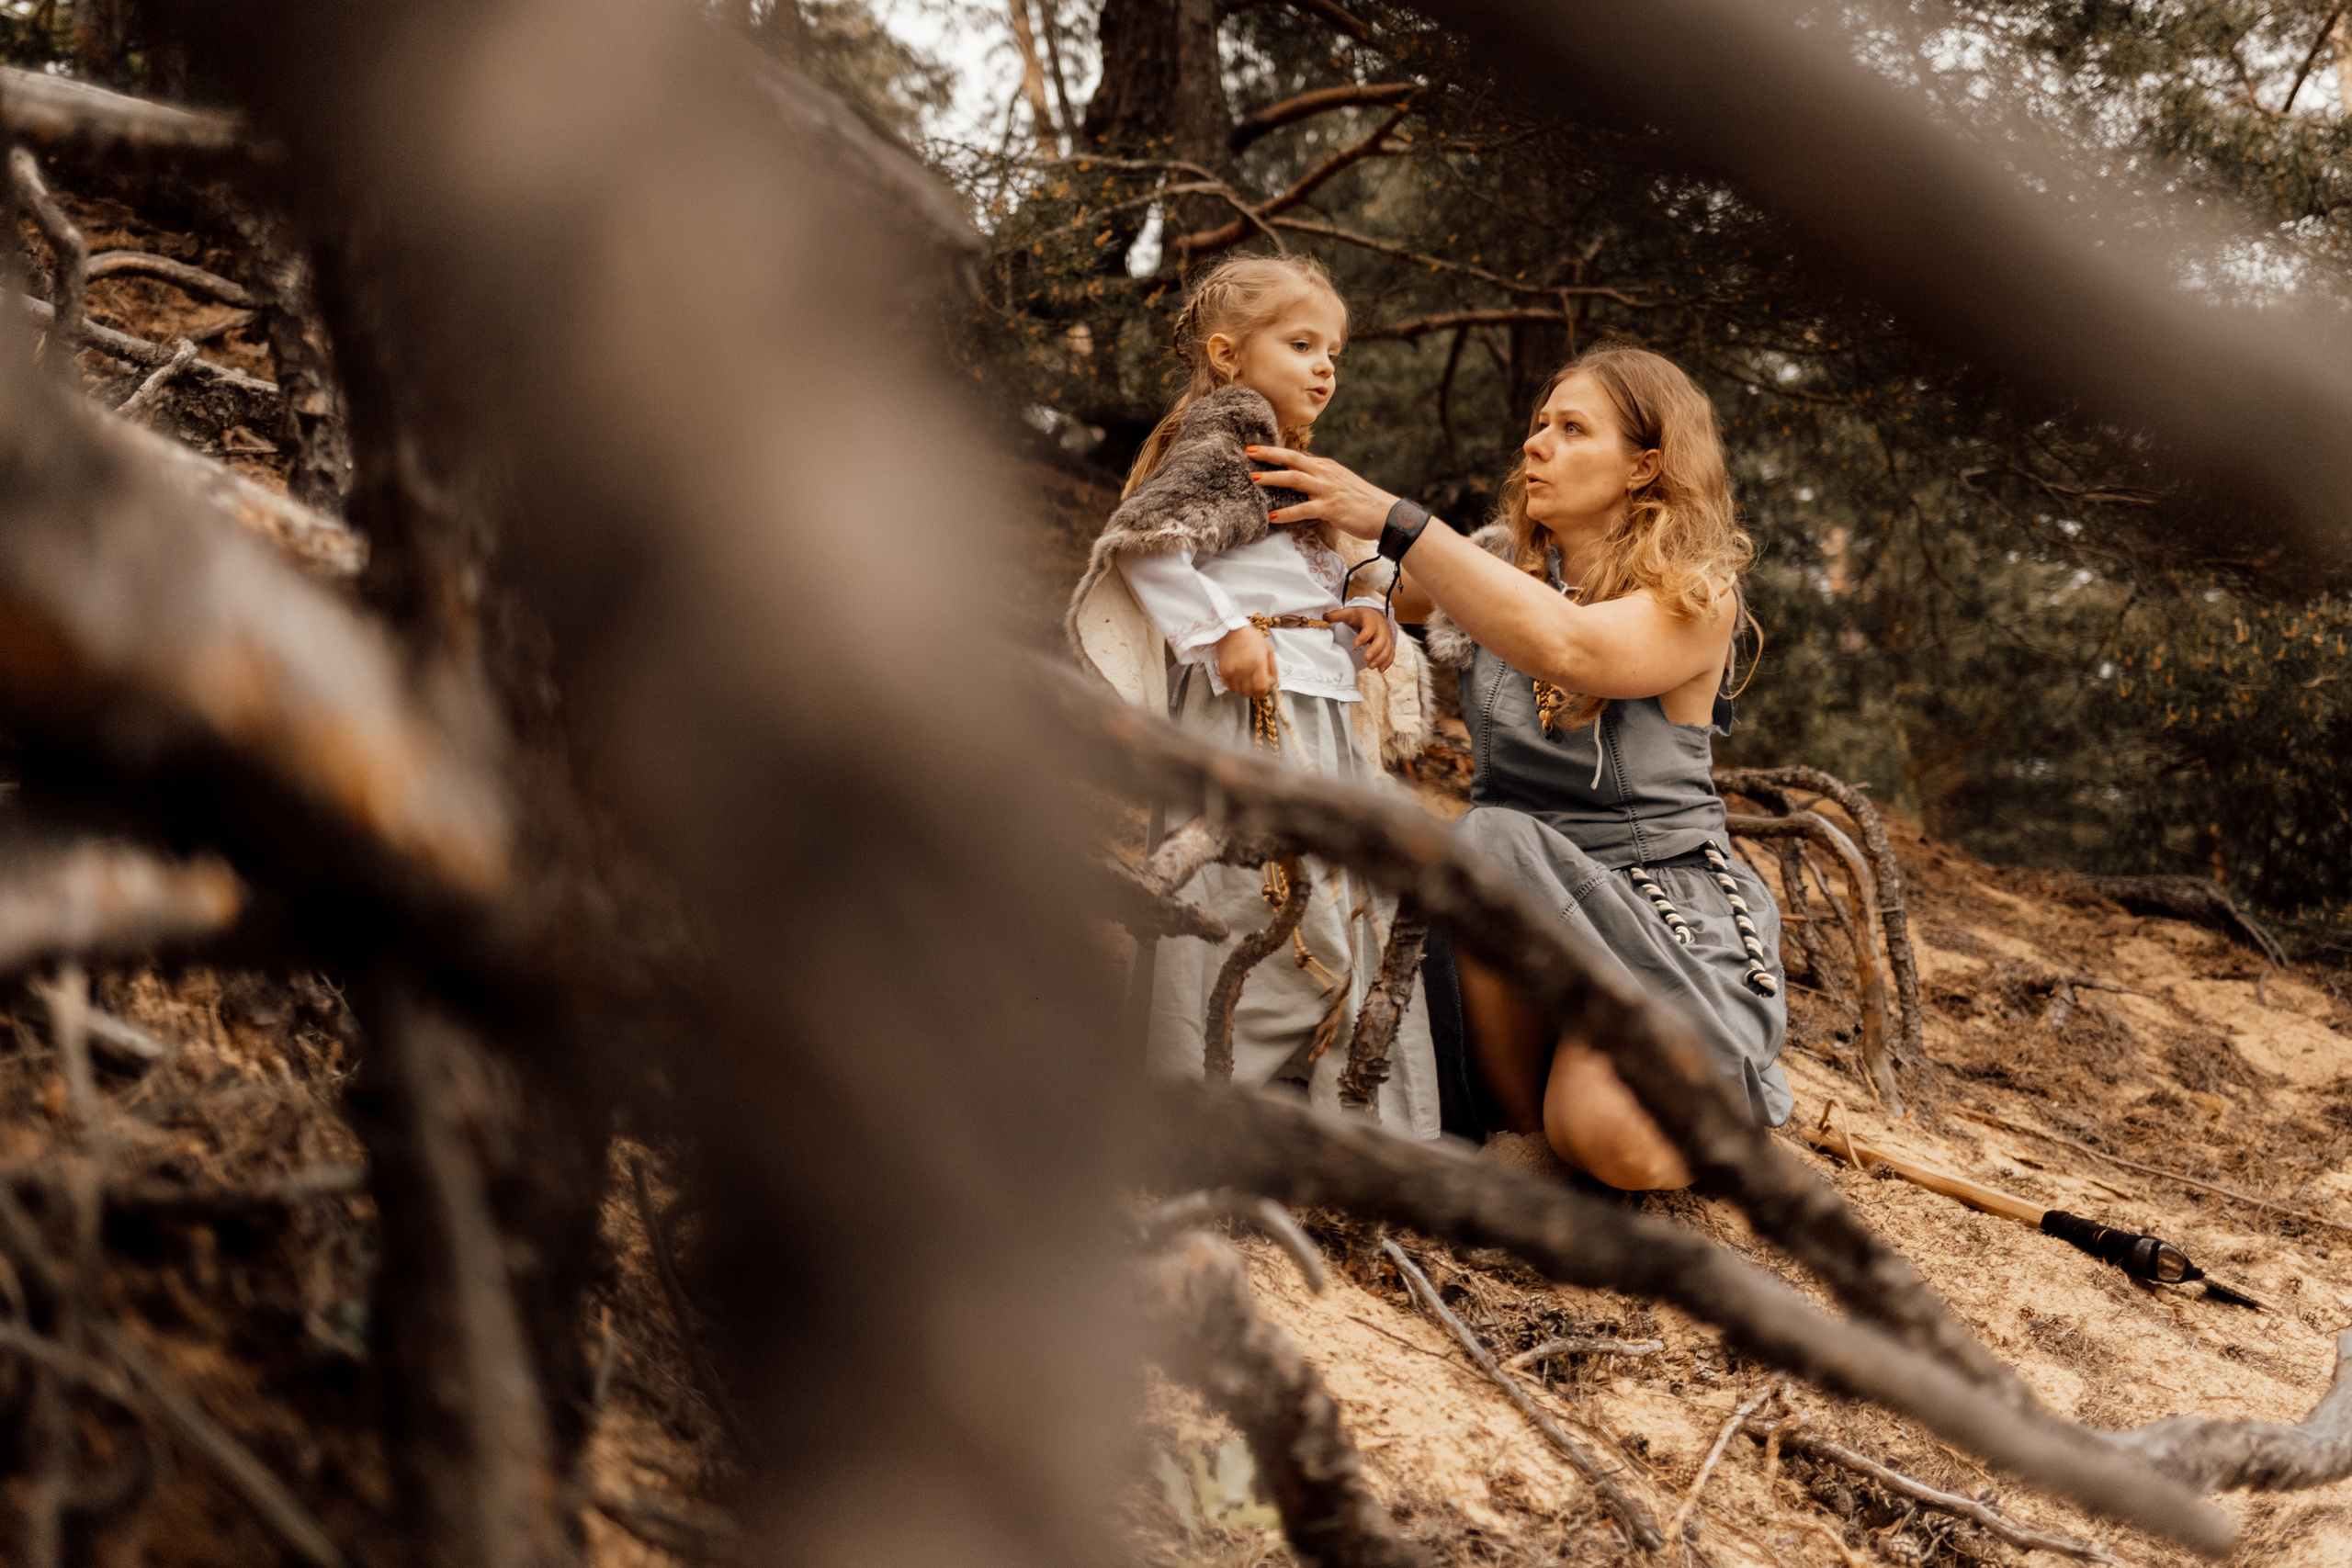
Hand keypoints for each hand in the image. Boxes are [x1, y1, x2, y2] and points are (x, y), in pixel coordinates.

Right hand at [1213, 623, 1277, 697]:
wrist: (1231, 631)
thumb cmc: (1251, 639)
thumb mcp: (1268, 650)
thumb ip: (1273, 669)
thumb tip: (1275, 685)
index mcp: (1257, 662)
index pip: (1261, 688)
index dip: (1264, 691)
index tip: (1265, 688)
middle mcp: (1244, 669)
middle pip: (1250, 692)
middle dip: (1256, 691)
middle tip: (1256, 684)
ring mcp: (1232, 671)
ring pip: (1240, 692)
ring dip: (1245, 690)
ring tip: (1247, 680)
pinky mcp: (1223, 672)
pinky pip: (1230, 688)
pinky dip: (1236, 686)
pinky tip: (1239, 678)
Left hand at [1244, 444, 1403, 539]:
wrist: (1387, 515)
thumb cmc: (1363, 503)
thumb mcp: (1340, 485)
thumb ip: (1321, 481)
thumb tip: (1302, 483)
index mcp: (1327, 467)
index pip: (1297, 456)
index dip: (1276, 452)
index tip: (1257, 449)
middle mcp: (1326, 473)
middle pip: (1293, 458)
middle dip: (1269, 454)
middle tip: (1248, 452)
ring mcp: (1328, 489)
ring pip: (1295, 479)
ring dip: (1273, 478)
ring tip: (1254, 479)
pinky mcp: (1331, 507)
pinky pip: (1303, 509)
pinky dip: (1286, 513)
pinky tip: (1271, 517)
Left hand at [1323, 605, 1394, 671]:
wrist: (1374, 614)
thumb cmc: (1359, 615)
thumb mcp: (1348, 613)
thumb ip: (1337, 615)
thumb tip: (1324, 617)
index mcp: (1370, 620)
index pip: (1369, 628)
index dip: (1364, 636)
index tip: (1355, 644)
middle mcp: (1381, 628)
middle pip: (1381, 640)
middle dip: (1375, 650)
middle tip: (1366, 659)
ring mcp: (1386, 636)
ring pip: (1387, 648)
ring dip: (1381, 658)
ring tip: (1370, 667)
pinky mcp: (1389, 644)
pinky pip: (1391, 653)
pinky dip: (1387, 662)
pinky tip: (1380, 670)